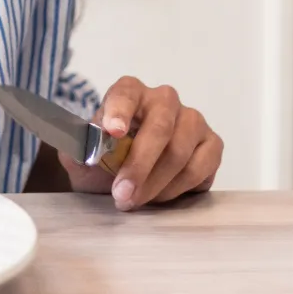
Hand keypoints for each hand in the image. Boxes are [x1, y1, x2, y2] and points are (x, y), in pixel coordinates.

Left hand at [59, 76, 221, 210]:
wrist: (129, 177)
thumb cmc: (107, 161)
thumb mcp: (85, 156)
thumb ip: (80, 148)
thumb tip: (84, 150)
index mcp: (129, 92)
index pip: (125, 94)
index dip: (119, 111)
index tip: (112, 131)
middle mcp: (164, 100)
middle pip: (159, 129)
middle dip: (139, 166)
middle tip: (122, 195)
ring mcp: (192, 120)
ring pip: (180, 152)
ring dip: (156, 184)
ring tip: (135, 201)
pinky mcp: (212, 144)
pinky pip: (200, 168)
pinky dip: (177, 188)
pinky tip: (159, 197)